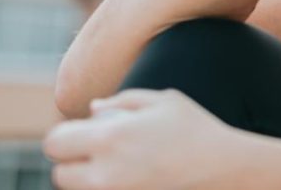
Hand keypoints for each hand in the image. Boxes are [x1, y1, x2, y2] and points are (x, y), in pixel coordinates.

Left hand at [43, 88, 250, 189]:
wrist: (225, 169)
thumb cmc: (196, 129)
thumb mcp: (164, 101)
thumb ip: (123, 100)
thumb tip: (93, 110)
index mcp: (111, 137)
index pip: (55, 143)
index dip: (64, 136)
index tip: (81, 133)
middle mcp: (106, 172)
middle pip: (59, 175)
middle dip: (72, 162)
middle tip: (96, 152)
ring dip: (88, 179)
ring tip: (117, 164)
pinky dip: (107, 187)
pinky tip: (131, 175)